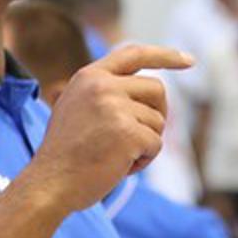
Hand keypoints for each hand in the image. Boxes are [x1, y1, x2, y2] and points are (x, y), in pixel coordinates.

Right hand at [28, 44, 192, 212]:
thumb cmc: (65, 153)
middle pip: (156, 89)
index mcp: (89, 76)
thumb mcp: (76, 107)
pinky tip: (120, 167)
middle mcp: (103, 85)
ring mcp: (115, 108)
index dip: (165, 56)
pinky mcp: (128, 133)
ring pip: (157, 121)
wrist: (49, 184)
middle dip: (157, 115)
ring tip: (117, 157)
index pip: (135, 54)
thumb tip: (150, 90)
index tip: (189, 61)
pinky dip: (144, 160)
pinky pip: (156, 144)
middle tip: (141, 138)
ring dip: (145, 143)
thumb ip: (105, 92)